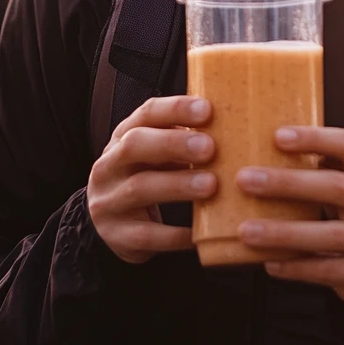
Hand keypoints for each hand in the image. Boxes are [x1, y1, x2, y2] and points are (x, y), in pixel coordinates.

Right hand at [87, 95, 217, 263]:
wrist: (112, 223)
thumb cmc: (149, 177)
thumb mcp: (158, 153)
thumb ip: (185, 138)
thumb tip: (234, 124)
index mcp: (124, 137)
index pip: (146, 113)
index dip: (176, 109)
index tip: (207, 110)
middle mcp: (109, 165)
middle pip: (135, 145)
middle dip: (173, 144)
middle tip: (209, 148)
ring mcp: (108, 201)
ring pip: (139, 188)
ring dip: (178, 184)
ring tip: (211, 185)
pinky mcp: (116, 235)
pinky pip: (147, 234)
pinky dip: (174, 234)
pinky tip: (199, 232)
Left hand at [235, 127, 343, 303]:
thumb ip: (325, 160)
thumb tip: (263, 144)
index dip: (315, 138)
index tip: (277, 136)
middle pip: (337, 188)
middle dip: (288, 183)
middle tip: (245, 180)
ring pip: (330, 235)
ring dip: (284, 232)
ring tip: (246, 230)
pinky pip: (327, 270)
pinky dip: (295, 267)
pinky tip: (268, 261)